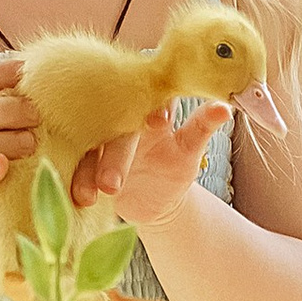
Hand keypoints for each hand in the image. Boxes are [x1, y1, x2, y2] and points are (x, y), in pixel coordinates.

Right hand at [81, 100, 229, 228]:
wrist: (153, 201)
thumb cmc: (174, 169)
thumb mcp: (190, 150)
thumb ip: (202, 127)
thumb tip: (225, 107)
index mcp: (148, 109)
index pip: (149, 99)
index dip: (151, 107)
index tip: (157, 123)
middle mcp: (119, 119)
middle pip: (115, 128)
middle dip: (116, 156)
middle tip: (114, 183)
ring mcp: (99, 139)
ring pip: (92, 149)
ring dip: (90, 171)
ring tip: (98, 195)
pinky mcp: (84, 158)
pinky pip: (76, 167)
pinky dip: (76, 181)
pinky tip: (76, 196)